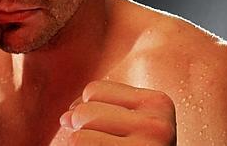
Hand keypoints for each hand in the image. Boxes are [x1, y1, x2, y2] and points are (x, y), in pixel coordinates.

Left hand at [60, 80, 176, 144]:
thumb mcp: (133, 125)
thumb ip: (102, 111)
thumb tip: (66, 117)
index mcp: (159, 103)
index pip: (94, 90)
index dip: (87, 109)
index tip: (101, 129)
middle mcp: (157, 125)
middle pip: (84, 111)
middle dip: (81, 130)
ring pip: (79, 136)